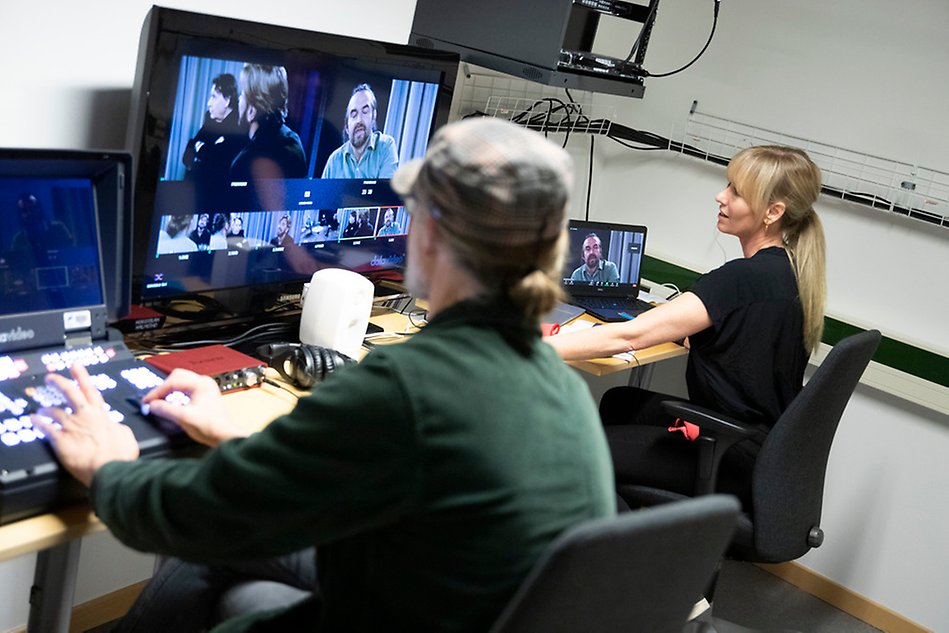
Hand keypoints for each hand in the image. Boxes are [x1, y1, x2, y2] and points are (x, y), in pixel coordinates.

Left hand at [33, 364, 138, 486]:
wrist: (110, 468)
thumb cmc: (120, 455)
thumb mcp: (127, 436)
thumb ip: (118, 427)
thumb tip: (115, 426)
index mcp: (101, 415)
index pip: (90, 391)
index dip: (81, 377)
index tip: (75, 366)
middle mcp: (85, 416)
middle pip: (69, 393)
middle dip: (59, 383)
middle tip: (51, 378)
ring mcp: (71, 427)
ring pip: (54, 411)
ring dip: (46, 408)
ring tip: (41, 409)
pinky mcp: (60, 440)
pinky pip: (45, 428)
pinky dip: (38, 423)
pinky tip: (34, 420)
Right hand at [142, 369, 244, 446]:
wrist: (223, 436)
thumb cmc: (210, 427)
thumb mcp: (183, 418)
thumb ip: (165, 409)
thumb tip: (152, 405)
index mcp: (201, 384)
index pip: (172, 381)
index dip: (157, 392)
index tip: (147, 401)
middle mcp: (204, 382)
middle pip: (176, 377)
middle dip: (162, 388)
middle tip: (153, 400)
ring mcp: (204, 388)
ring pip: (180, 382)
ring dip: (168, 391)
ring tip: (160, 402)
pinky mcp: (203, 395)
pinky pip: (185, 389)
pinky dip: (175, 394)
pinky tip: (171, 403)